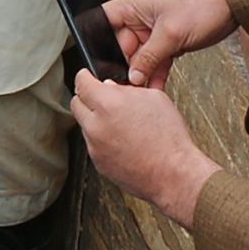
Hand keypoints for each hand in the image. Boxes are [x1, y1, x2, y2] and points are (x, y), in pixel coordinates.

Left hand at [72, 73, 218, 226]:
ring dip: (96, 120)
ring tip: (121, 122)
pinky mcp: (98, 163)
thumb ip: (127, 89)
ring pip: (85, 125)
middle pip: (76, 103)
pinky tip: (123, 139)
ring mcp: (94, 146)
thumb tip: (111, 86)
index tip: (88, 76)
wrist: (172, 173)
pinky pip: (93, 144)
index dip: (85, 76)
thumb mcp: (154, 98)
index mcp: (108, 104)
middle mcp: (96, 125)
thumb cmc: (168, 138)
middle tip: (103, 98)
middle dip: (87, 98)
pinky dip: (103, 139)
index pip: (81, 82)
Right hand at [102, 0, 234, 84]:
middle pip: (120, 46)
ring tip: (141, 89)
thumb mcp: (170, 34)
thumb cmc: (202, 4)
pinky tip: (155, 85)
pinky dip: (155, 72)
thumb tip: (133, 75)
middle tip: (126, 84)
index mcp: (134, 5)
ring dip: (141, 73)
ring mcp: (153, 30)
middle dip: (124, 65)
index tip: (98, 62)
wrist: (232, 5)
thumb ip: (148, 57)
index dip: (97, 42)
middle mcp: (140, 17)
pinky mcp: (168, 40)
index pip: (103, 22)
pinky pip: (155, 60)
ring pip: (139, 56)